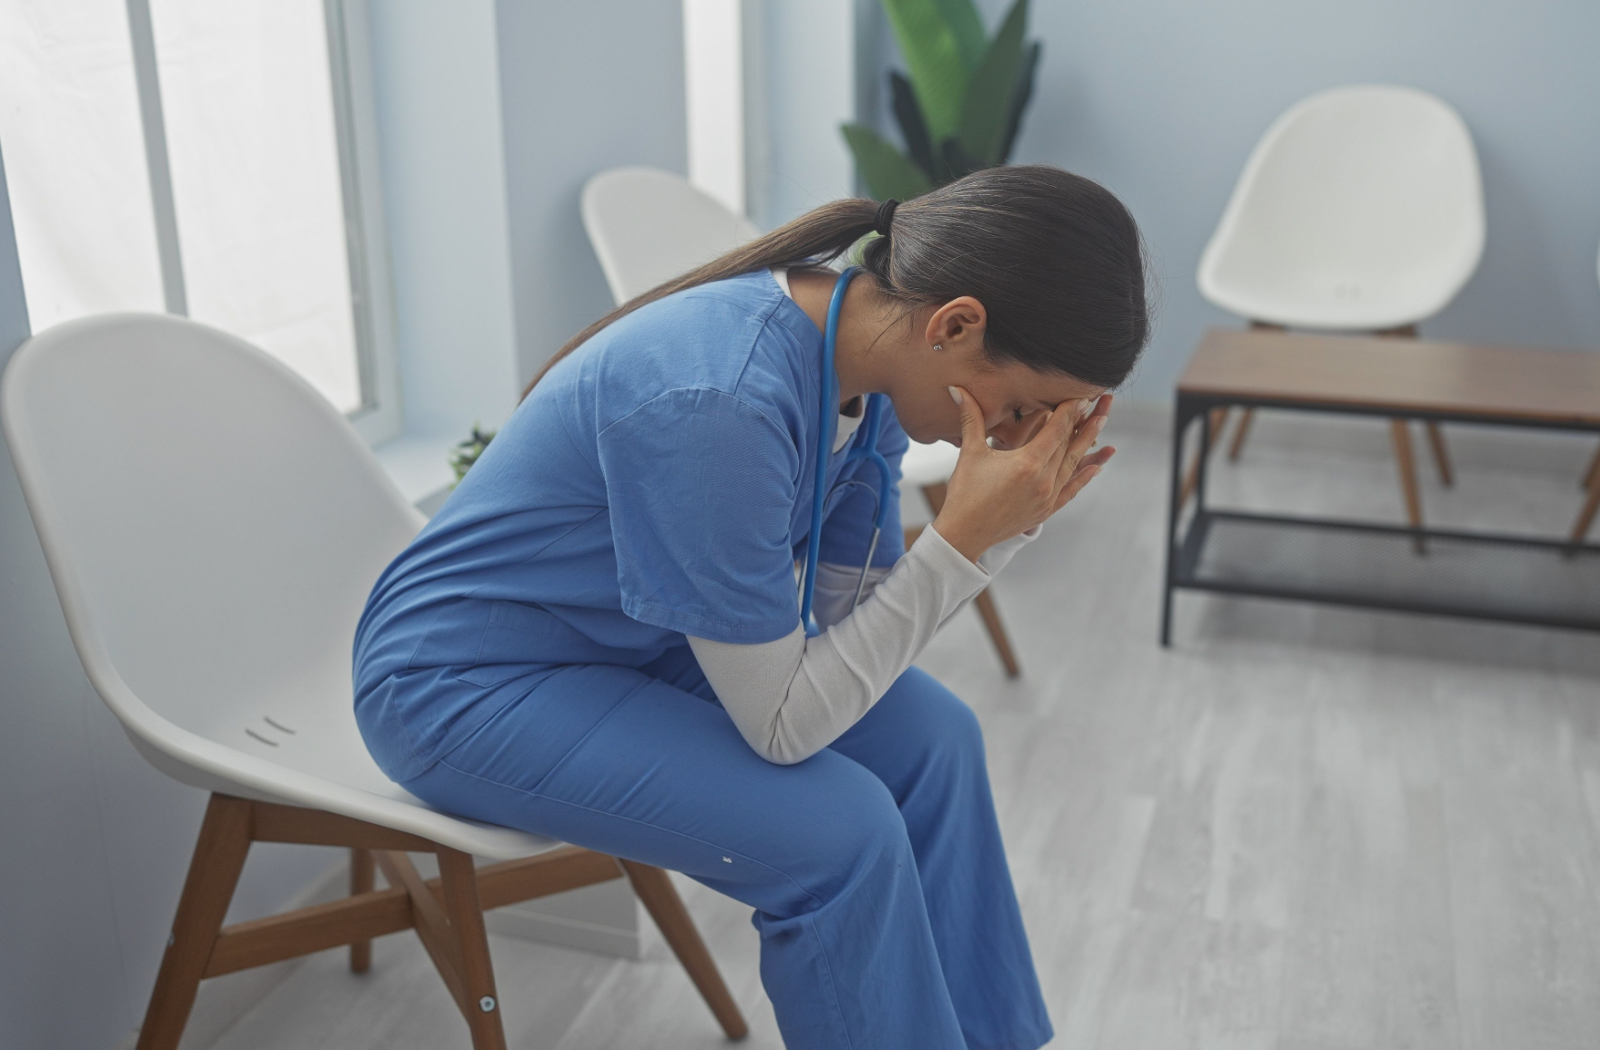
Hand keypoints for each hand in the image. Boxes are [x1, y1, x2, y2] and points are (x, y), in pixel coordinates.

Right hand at [932, 389, 1115, 561]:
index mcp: (1027, 463)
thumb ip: (971, 417)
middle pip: (1070, 444)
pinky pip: (1071, 490)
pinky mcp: (1047, 510)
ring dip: (1089, 442)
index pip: (1056, 430)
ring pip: (1074, 464)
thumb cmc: (964, 493)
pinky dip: (1084, 477)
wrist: (964, 534)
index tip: (1081, 394)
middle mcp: (1043, 480)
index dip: (1069, 410)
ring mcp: (1048, 497)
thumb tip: (956, 388)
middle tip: (1102, 400)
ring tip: (1102, 421)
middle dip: (1086, 420)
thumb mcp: (970, 452)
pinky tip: (1097, 466)